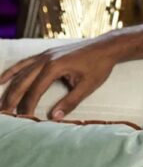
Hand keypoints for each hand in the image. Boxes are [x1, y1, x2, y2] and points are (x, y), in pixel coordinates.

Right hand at [0, 38, 118, 118]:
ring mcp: (45, 55)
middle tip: (4, 115)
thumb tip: (54, 118)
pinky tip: (2, 79)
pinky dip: (13, 71)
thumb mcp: (88, 86)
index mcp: (55, 67)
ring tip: (1, 104)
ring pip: (21, 72)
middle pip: (23, 82)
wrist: (107, 46)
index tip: (23, 120)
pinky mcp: (47, 53)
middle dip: (12, 99)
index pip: (35, 90)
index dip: (27, 106)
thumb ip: (70, 102)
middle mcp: (46, 59)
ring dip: (10, 88)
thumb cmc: (99, 66)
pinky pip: (25, 63)